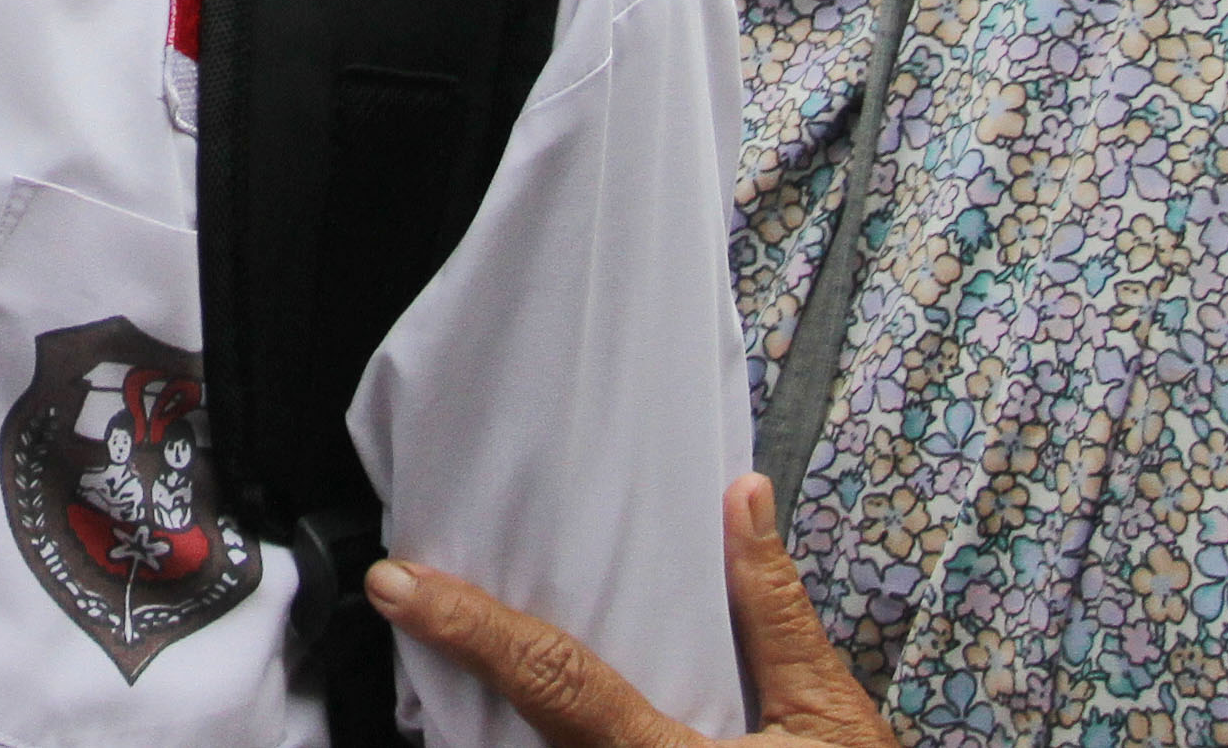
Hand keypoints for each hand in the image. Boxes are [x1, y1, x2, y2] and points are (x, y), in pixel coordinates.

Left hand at [366, 477, 895, 747]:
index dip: (471, 628)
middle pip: (519, 725)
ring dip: (498, 701)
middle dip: (467, 658)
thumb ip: (774, 612)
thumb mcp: (827, 716)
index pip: (553, 681)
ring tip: (460, 630)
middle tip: (411, 594)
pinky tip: (529, 680)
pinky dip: (543, 724)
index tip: (400, 585)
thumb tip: (741, 501)